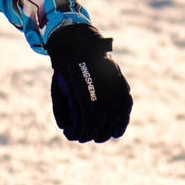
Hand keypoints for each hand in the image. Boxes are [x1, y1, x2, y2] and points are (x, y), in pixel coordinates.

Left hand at [46, 25, 131, 142]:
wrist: (79, 45)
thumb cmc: (67, 71)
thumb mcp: (57, 85)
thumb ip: (60, 106)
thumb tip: (65, 127)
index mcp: (83, 80)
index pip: (86, 110)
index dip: (81, 127)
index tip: (74, 136)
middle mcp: (100, 79)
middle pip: (102, 112)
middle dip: (95, 130)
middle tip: (88, 139)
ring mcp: (113, 79)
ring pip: (116, 109)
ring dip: (110, 128)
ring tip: (101, 138)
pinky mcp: (120, 80)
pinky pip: (126, 103)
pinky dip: (124, 119)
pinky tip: (117, 131)